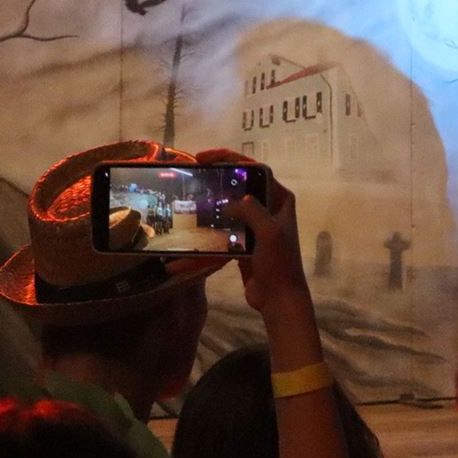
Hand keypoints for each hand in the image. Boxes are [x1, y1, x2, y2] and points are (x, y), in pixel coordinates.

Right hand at [168, 149, 307, 321]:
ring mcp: (253, 229)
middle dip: (214, 184)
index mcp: (280, 200)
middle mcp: (268, 210)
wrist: (279, 300)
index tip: (205, 157)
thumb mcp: (268, 232)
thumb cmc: (279, 263)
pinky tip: (178, 262)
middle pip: (237, 189)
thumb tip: (231, 200)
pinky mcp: (242, 248)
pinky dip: (200, 252)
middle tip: (190, 178)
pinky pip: (218, 243)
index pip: (255, 169)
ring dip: (203, 218)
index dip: (231, 158)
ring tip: (180, 212)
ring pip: (224, 216)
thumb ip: (251, 210)